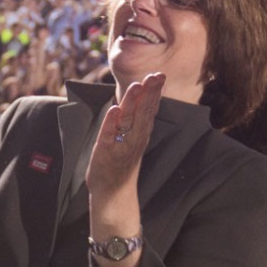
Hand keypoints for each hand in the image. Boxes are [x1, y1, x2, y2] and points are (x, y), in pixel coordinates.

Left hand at [86, 73, 163, 203]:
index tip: (160, 75)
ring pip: (128, 121)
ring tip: (136, 86)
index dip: (155, 92)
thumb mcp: (135, 137)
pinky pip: (109, 135)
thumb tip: (144, 94)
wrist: (113, 191)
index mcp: (141, 132)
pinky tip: (114, 110)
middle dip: (149, 93)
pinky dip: (111, 123)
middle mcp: (135, 137)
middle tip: (155, 76)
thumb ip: (139, 117)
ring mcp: (121, 144)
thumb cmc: (123, 161)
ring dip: (132, 103)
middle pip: (144, 112)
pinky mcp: (106, 151)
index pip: (150, 108)